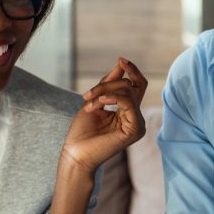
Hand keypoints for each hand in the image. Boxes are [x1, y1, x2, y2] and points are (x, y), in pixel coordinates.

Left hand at [60, 58, 147, 175]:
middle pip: (130, 85)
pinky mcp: (135, 130)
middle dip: (107, 83)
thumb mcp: (95, 100)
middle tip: (87, 94)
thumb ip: (109, 83)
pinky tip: (98, 103)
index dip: (132, 71)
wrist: (75, 153)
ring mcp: (137, 124)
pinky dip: (111, 98)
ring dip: (104, 91)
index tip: (121, 59)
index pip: (137, 85)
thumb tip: (121, 63)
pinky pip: (128, 102)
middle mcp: (136, 117)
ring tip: (88, 102)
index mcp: (128, 111)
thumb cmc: (82, 131)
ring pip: (128, 92)